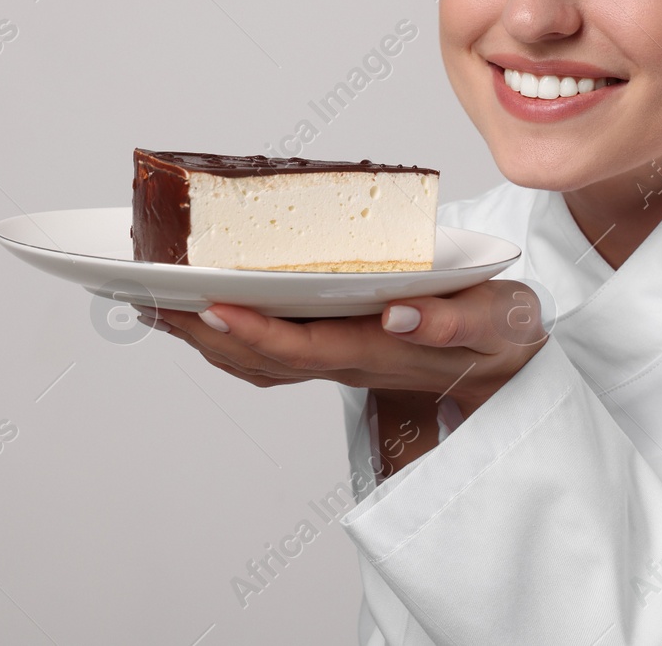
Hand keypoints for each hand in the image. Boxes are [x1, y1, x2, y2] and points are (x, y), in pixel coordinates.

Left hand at [138, 279, 547, 417]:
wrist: (510, 362)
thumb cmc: (503, 331)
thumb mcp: (500, 320)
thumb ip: (457, 320)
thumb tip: (400, 311)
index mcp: (384, 349)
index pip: (307, 347)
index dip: (255, 331)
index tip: (210, 306)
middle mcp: (350, 361)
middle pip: (263, 359)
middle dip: (204, 333)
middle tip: (151, 299)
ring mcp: (338, 361)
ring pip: (257, 361)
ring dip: (202, 338)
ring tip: (152, 304)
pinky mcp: (335, 352)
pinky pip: (268, 354)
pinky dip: (225, 335)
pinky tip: (195, 313)